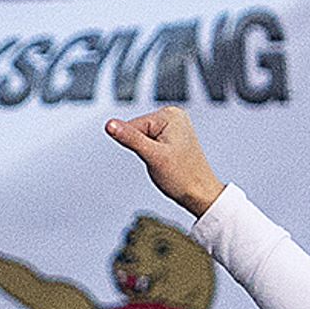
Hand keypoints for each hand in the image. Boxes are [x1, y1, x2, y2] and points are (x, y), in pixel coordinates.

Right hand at [103, 109, 223, 215]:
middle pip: (136, 130)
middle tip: (160, 160)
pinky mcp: (172, 136)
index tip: (155, 155)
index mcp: (170, 115)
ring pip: (142, 137)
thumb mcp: (152, 156)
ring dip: (148, 152)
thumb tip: (110, 125)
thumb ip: (130, 138)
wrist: (199, 193)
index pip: (132, 125)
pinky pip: (150, 142)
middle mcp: (173, 116)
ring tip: (165, 161)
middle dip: (143, 148)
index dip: (137, 145)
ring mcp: (173, 125)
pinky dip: (153, 154)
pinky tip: (167, 160)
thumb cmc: (183, 176)